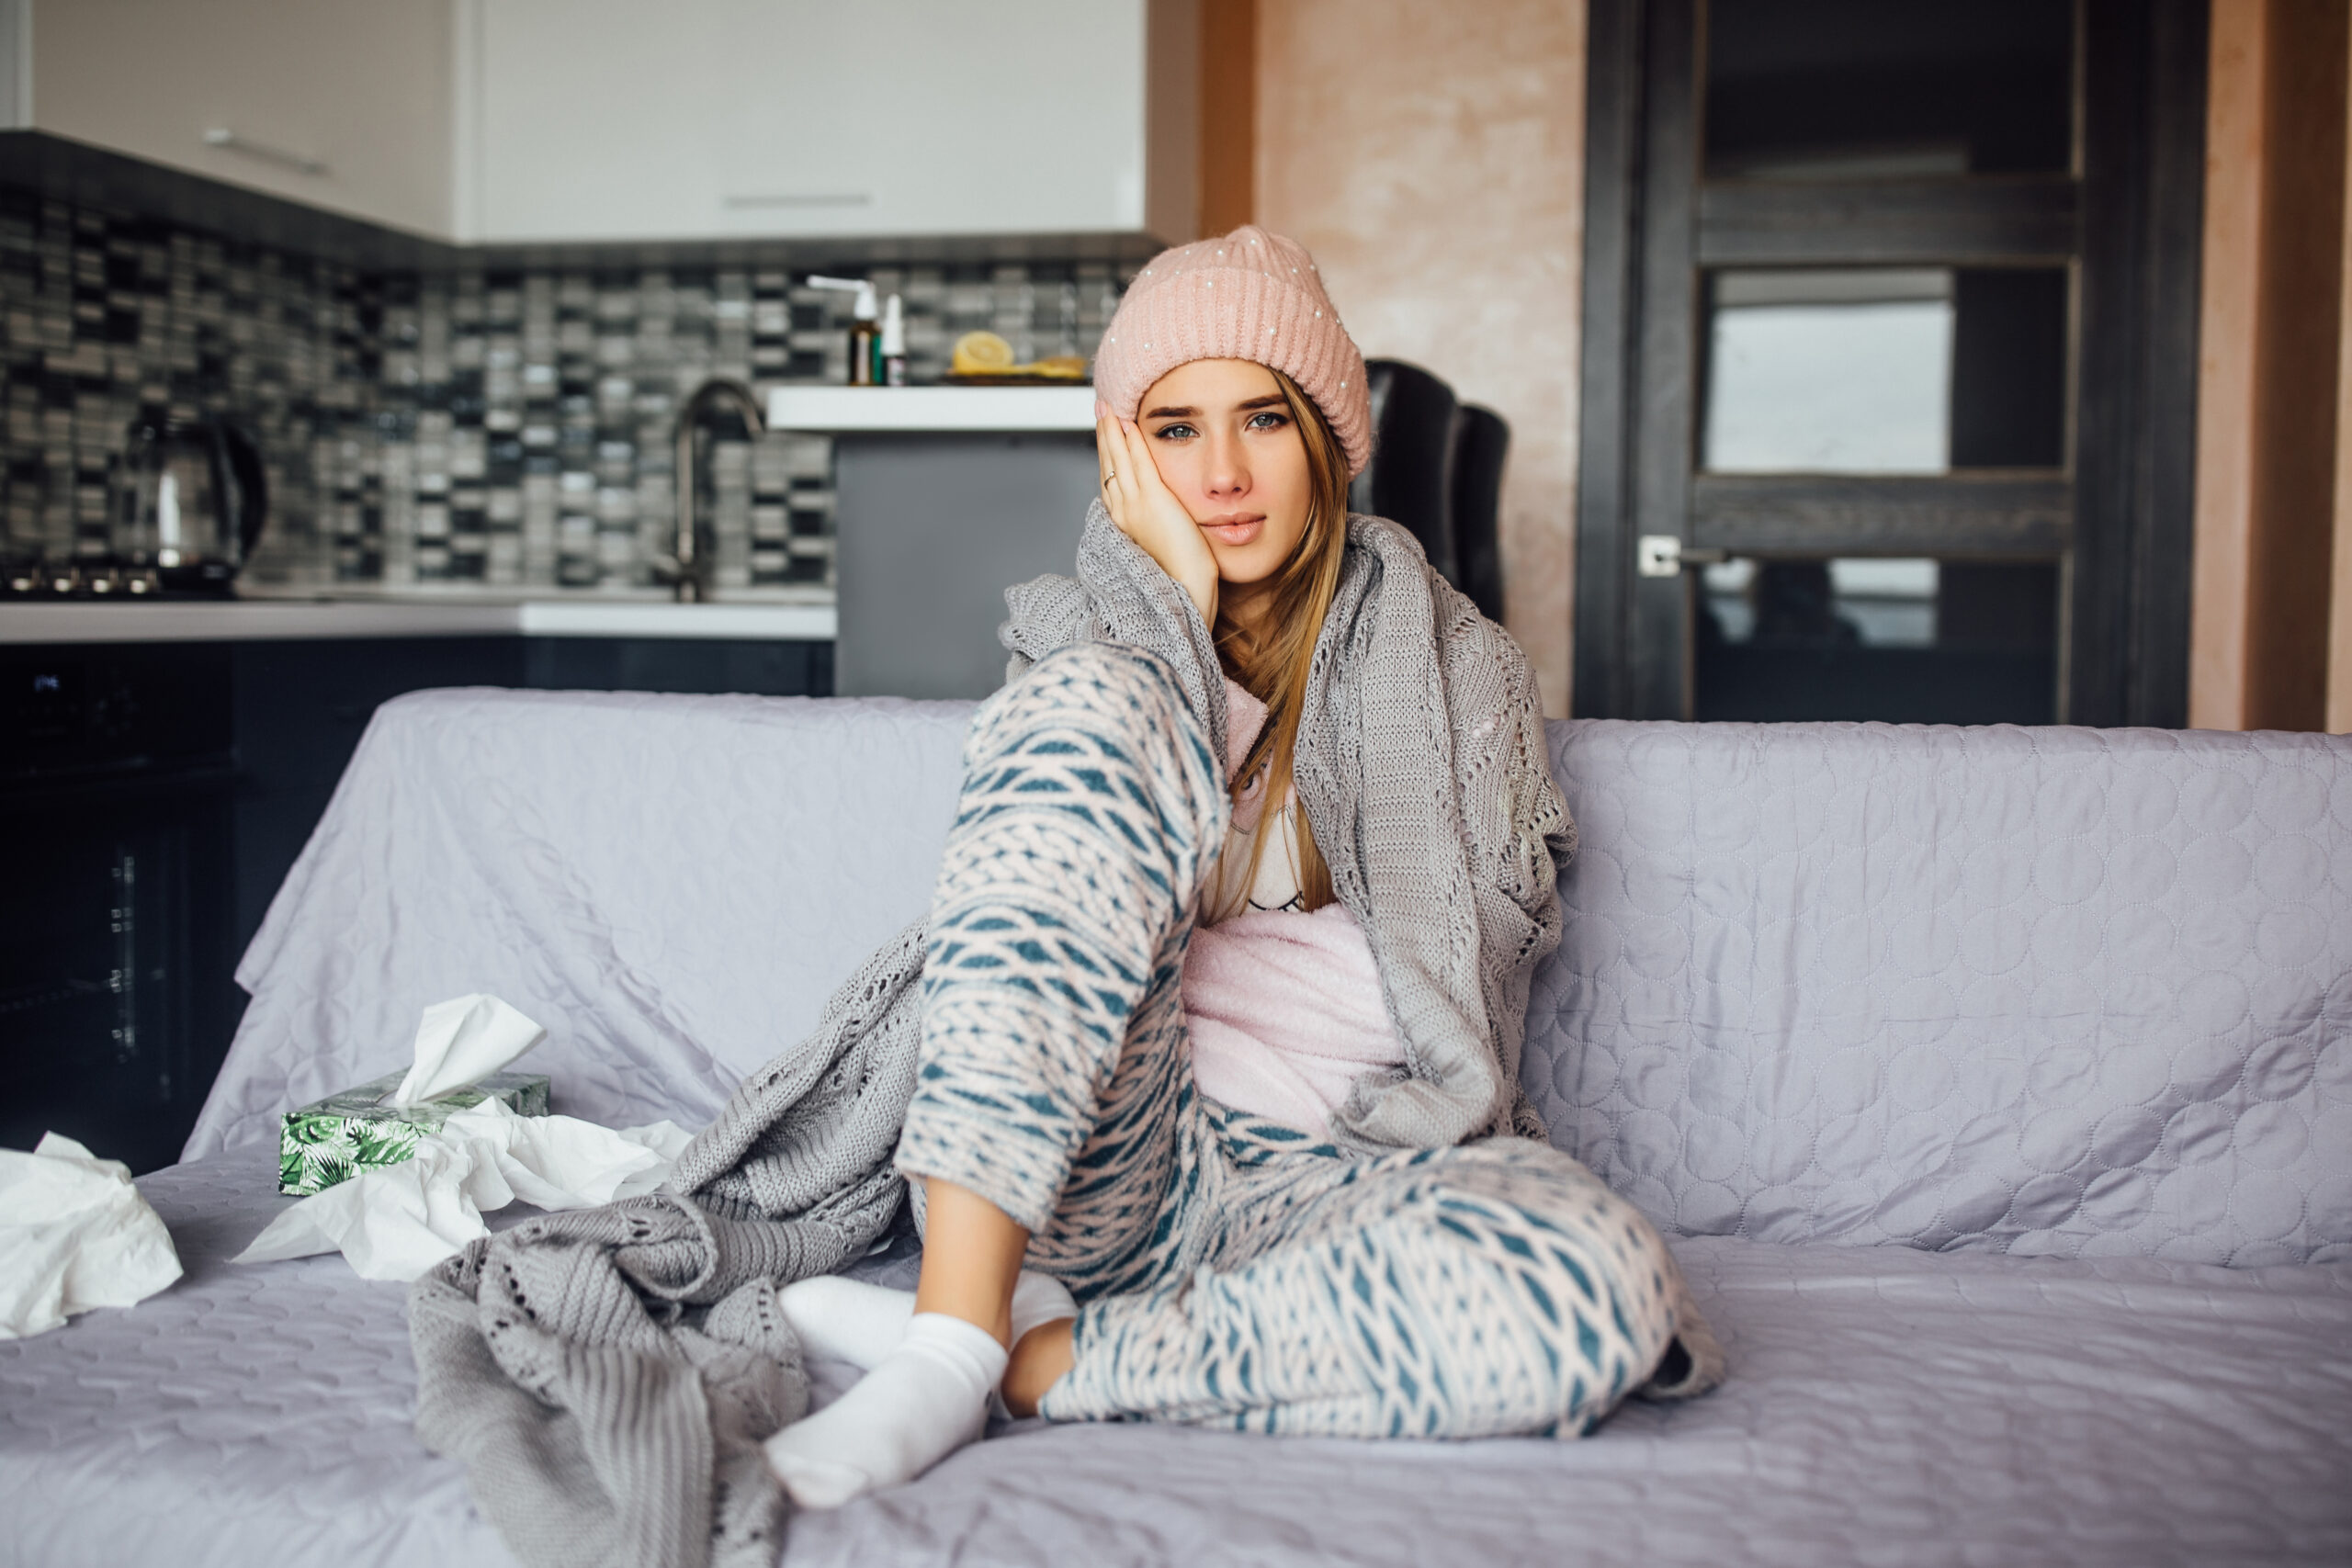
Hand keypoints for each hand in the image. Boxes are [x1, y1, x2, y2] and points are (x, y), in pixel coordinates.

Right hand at [1098, 415, 1217, 626]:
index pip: (1111, 481)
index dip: (1107, 456)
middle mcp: (1122, 513)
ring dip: (1112, 431)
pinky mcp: (1153, 501)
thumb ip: (1158, 530)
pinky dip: (1131, 440)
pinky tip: (1128, 423)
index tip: (1106, 436)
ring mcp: (1134, 506)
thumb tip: (1164, 519)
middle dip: (1103, 436)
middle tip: (1100, 410)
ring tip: (1107, 409)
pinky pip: (1139, 462)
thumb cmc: (1180, 580)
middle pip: (1107, 465)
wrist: (1183, 593)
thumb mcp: (1162, 549)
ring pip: (1117, 460)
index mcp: (1123, 525)